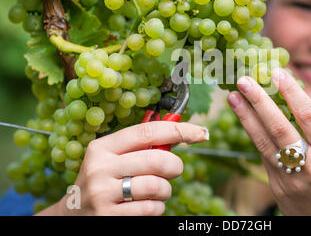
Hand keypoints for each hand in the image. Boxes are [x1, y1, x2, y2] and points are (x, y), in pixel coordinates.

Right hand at [36, 121, 207, 215]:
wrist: (73, 215)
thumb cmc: (104, 181)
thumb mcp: (113, 158)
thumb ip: (141, 146)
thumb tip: (182, 132)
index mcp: (103, 147)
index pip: (148, 131)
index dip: (179, 130)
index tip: (200, 133)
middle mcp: (100, 168)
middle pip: (157, 160)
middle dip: (175, 166)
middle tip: (174, 170)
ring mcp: (103, 194)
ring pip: (157, 186)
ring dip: (166, 190)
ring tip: (157, 191)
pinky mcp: (110, 216)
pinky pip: (151, 209)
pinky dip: (158, 207)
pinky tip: (147, 205)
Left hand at [227, 68, 310, 214]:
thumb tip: (289, 98)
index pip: (309, 116)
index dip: (291, 91)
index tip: (277, 72)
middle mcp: (309, 165)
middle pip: (280, 128)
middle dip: (259, 102)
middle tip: (244, 80)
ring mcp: (289, 178)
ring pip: (263, 142)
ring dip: (245, 117)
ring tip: (233, 96)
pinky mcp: (275, 186)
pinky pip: (262, 154)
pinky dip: (252, 133)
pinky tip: (242, 117)